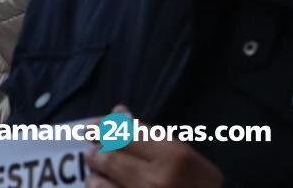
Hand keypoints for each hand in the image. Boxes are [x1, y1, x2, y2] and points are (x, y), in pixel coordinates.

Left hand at [88, 110, 223, 187]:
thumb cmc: (201, 184)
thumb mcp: (185, 155)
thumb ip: (151, 134)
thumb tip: (118, 111)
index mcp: (174, 158)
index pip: (126, 134)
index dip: (104, 127)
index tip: (92, 126)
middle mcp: (156, 180)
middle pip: (108, 157)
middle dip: (95, 152)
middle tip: (91, 150)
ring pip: (99, 183)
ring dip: (96, 176)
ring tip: (97, 173)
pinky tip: (103, 186)